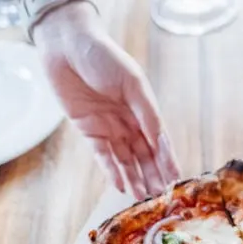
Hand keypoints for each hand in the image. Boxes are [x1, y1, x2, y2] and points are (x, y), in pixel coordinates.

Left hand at [34, 3, 179, 199]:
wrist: (67, 46)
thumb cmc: (103, 57)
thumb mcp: (132, 82)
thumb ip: (146, 112)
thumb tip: (159, 140)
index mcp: (143, 108)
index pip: (159, 140)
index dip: (167, 160)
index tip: (176, 179)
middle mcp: (129, 120)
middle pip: (143, 153)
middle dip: (152, 174)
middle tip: (160, 196)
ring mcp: (109, 127)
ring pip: (126, 159)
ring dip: (134, 177)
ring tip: (142, 197)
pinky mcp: (89, 131)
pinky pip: (103, 156)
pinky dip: (112, 170)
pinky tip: (121, 185)